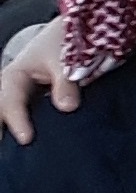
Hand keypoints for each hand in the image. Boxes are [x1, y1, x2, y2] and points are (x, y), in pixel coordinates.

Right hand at [1, 20, 73, 145]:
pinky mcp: (35, 106)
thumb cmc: (64, 43)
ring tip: (10, 155)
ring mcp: (23, 98)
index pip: (11, 100)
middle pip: (1, 110)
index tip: (26, 138)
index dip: (17, 119)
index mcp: (15, 75)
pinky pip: (26, 119)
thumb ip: (66, 83)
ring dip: (8, 130)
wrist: (72, 37)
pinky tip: (29, 151)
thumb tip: (67, 107)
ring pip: (8, 114)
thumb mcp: (65, 59)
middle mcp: (13, 89)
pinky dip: (24, 129)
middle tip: (3, 147)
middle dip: (1, 126)